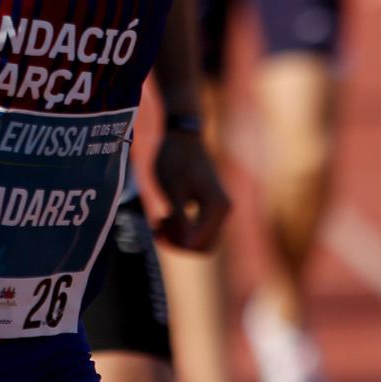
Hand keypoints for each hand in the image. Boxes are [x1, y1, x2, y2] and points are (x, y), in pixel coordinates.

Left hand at [152, 128, 230, 252]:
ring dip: (178, 236)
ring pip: (200, 239)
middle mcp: (224, 210)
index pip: (200, 244)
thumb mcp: (173, 191)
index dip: (177, 244)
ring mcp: (219, 209)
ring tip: (158, 222)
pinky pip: (198, 228)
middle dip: (178, 243)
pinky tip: (164, 218)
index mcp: (217, 207)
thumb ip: (181, 219)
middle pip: (203, 246)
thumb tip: (188, 244)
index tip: (157, 230)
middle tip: (157, 229)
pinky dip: (181, 228)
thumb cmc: (174, 160)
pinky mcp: (210, 206)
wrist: (182, 135)